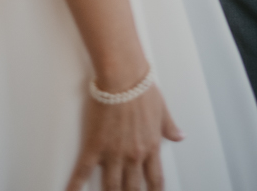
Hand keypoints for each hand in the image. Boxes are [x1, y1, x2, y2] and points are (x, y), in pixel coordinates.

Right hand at [66, 84, 181, 190]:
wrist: (123, 77)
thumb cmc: (142, 89)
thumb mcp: (162, 109)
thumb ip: (170, 127)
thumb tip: (181, 137)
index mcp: (151, 146)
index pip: (156, 179)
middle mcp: (133, 155)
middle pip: (132, 188)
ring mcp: (113, 153)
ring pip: (111, 186)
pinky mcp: (95, 146)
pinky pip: (83, 172)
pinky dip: (75, 185)